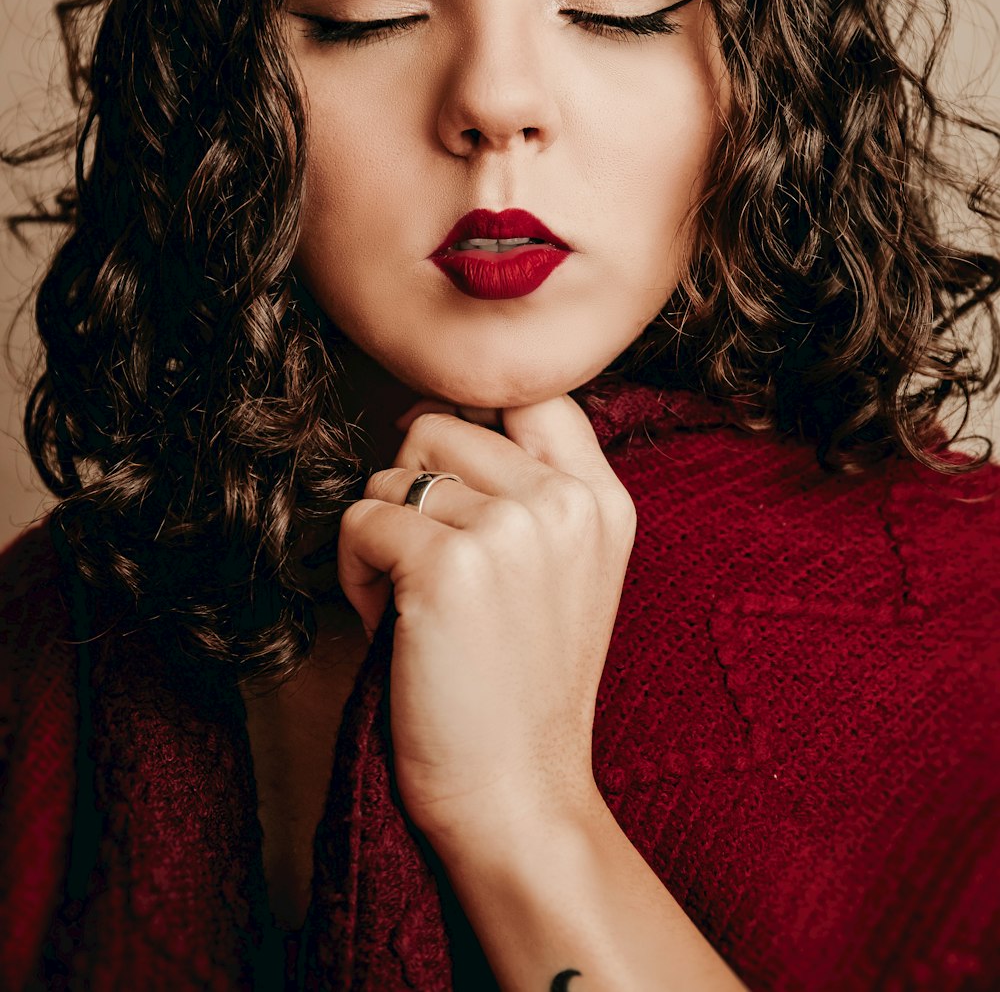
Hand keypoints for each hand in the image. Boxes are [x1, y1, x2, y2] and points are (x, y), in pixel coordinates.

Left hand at [336, 395, 636, 847]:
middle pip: (439, 425)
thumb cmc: (520, 685)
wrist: (517, 796)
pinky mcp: (446, 568)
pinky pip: (360, 521)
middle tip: (430, 567)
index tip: (449, 477)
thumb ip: (527, 486)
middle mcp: (564, 502)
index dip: (470, 421)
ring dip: (382, 536)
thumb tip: (425, 415)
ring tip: (417, 605)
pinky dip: (354, 570)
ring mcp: (510, 530)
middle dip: (412, 489)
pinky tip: (391, 622)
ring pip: (391, 476)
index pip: (529, 393)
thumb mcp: (565, 568)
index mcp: (602, 499)